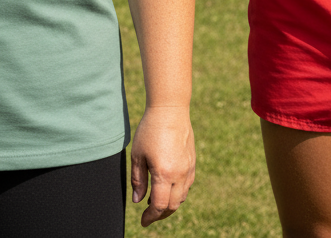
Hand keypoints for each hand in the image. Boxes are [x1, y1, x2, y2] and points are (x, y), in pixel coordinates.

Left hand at [130, 105, 194, 226]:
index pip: (159, 206)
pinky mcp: (192, 162)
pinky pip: (187, 185)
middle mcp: (179, 174)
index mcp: (164, 173)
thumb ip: (138, 180)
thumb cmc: (150, 130)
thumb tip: (138, 201)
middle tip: (149, 214)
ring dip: (170, 204)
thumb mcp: (138, 154)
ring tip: (156, 200)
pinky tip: (168, 187)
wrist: (170, 109)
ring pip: (182, 197)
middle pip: (172, 205)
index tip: (143, 221)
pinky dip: (178, 193)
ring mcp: (188, 168)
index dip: (150, 217)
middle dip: (160, 214)